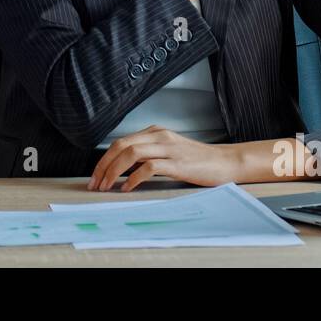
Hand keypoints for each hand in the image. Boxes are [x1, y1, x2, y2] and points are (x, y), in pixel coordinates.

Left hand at [87, 125, 243, 191]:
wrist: (225, 162)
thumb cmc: (197, 161)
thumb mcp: (169, 151)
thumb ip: (149, 154)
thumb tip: (122, 168)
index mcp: (155, 132)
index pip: (120, 142)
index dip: (104, 159)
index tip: (95, 176)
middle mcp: (159, 136)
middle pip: (121, 146)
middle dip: (103, 165)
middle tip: (95, 184)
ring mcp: (168, 148)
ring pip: (131, 154)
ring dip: (113, 171)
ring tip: (107, 187)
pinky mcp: (177, 163)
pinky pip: (148, 168)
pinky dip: (133, 178)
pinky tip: (127, 188)